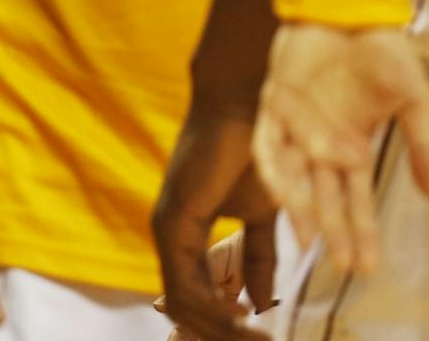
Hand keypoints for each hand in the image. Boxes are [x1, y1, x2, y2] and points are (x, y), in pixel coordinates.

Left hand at [152, 102, 279, 338]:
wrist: (247, 110)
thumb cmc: (255, 155)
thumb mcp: (261, 218)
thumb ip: (258, 258)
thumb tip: (260, 300)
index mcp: (186, 236)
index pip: (193, 297)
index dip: (221, 326)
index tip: (258, 339)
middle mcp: (169, 235)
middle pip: (184, 307)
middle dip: (220, 335)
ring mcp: (167, 228)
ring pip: (183, 300)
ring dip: (220, 327)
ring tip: (256, 339)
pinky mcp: (174, 220)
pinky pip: (185, 278)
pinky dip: (212, 305)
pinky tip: (241, 313)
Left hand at [254, 23, 428, 275]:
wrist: (349, 11)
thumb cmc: (383, 53)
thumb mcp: (413, 102)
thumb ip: (421, 148)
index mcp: (352, 147)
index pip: (356, 201)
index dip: (361, 233)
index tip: (368, 267)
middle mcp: (321, 145)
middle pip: (326, 199)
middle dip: (336, 234)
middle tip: (344, 266)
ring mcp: (295, 127)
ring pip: (295, 180)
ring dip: (302, 210)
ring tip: (312, 240)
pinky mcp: (273, 105)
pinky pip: (269, 145)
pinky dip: (275, 169)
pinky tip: (283, 195)